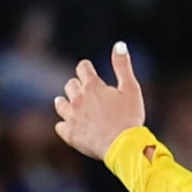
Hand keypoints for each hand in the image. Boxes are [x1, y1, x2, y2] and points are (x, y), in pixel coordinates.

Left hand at [55, 42, 149, 160]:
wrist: (124, 146)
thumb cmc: (129, 117)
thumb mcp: (131, 88)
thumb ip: (123, 66)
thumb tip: (119, 44)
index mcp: (92, 86)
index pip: (83, 67)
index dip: (87, 69)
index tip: (90, 72)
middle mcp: (78, 99)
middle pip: (70, 85)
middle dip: (77, 87)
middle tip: (86, 93)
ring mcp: (71, 117)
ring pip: (60, 104)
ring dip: (65, 103)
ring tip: (73, 107)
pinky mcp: (69, 134)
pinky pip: (59, 127)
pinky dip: (64, 125)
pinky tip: (71, 127)